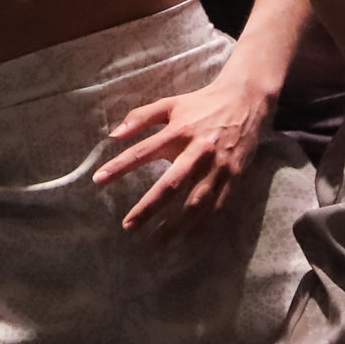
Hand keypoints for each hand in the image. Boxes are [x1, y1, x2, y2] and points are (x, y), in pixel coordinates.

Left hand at [93, 71, 269, 234]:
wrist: (245, 101)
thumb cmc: (201, 104)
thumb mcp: (169, 104)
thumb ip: (140, 117)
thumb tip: (113, 134)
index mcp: (178, 132)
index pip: (142, 151)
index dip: (120, 166)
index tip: (98, 180)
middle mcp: (197, 151)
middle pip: (170, 185)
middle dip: (148, 208)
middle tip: (128, 226)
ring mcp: (218, 166)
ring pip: (195, 202)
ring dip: (176, 225)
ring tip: (157, 241)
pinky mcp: (234, 177)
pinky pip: (217, 206)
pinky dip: (203, 224)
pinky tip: (188, 238)